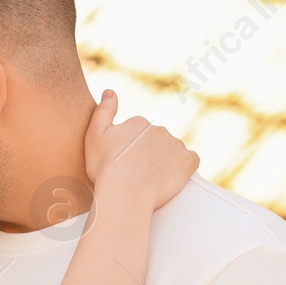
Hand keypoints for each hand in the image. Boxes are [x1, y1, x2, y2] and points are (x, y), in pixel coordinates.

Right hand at [83, 89, 197, 208]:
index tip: (124, 162)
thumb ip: (103, 111)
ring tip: (151, 179)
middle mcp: (159, 129)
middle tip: (136, 173)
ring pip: (172, 150)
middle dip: (148, 153)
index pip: (138, 132)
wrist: (124, 193)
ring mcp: (175, 145)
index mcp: (139, 122)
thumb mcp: (94, 136)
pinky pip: (191, 160)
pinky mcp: (187, 162)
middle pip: (156, 141)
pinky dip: (184, 167)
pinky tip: (172, 177)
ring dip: (165, 160)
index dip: (130, 148)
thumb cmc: (105, 168)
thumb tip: (110, 91)